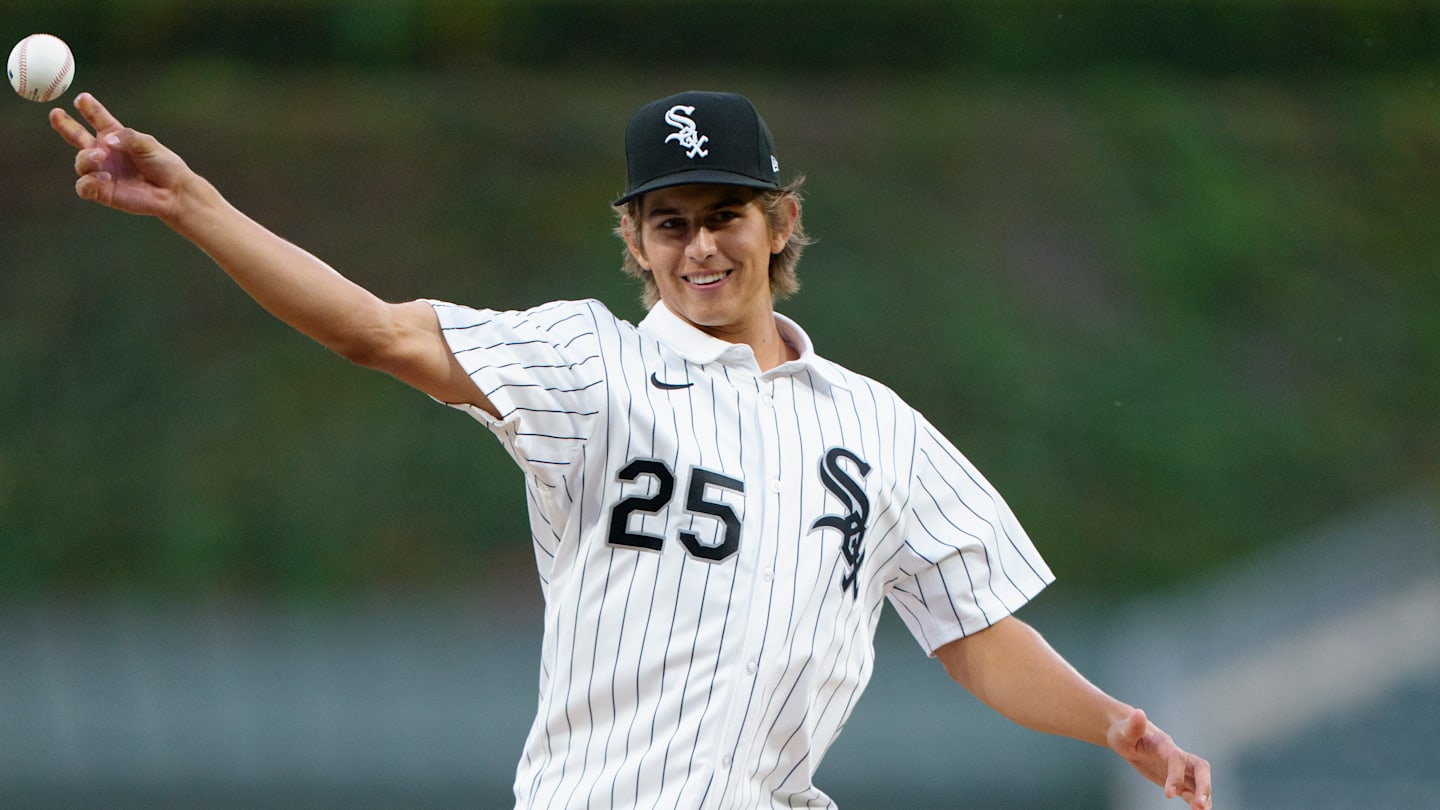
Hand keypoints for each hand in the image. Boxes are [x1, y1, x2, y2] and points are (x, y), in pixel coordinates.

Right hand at [49, 92, 193, 218]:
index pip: (97, 118)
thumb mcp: (149, 144)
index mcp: (115, 136)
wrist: (174, 193)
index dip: (88, 108)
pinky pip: (83, 185)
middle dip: (64, 125)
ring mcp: (101, 171)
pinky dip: (89, 180)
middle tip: (55, 113)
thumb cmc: (164, 165)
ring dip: (86, 157)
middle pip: (76, 136)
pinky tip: (105, 177)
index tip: (81, 98)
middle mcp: (104, 152)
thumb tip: (106, 141)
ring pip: (80, 162)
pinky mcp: (102, 191)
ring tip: (100, 155)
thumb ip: (128, 139)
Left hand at [1108, 708, 1212, 808]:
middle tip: (1200, 805)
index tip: (1168, 794)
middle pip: (1200, 768)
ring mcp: (1179, 767)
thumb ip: (1132, 726)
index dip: (1176, 775)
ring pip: (1199, 781)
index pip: (1177, 758)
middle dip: (1204, 785)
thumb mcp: (1123, 731)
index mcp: (1164, 744)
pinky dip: (1196, 800)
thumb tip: (1138, 713)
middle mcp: (1177, 755)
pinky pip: (1192, 790)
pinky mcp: (1177, 778)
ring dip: (1205, 796)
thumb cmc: (1124, 733)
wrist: (1128, 734)